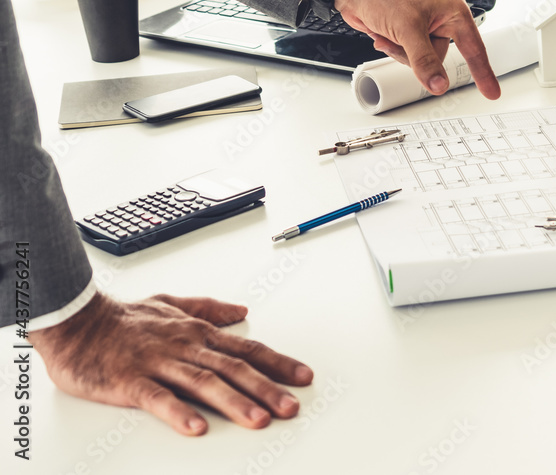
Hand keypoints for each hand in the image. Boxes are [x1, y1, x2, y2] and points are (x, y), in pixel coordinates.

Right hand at [29, 292, 312, 435]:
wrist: (76, 320)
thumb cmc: (123, 318)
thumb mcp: (172, 303)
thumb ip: (209, 307)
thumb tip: (242, 311)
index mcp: (197, 333)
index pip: (247, 349)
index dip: (278, 363)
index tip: (304, 378)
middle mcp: (185, 346)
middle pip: (233, 369)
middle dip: (266, 389)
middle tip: (291, 408)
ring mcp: (159, 363)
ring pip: (203, 383)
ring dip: (234, 402)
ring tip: (258, 421)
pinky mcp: (130, 381)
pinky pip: (157, 398)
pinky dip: (178, 412)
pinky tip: (197, 428)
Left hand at [335, 0, 500, 99]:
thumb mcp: (407, 29)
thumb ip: (425, 60)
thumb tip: (439, 84)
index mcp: (452, 9)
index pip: (474, 47)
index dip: (483, 72)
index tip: (492, 92)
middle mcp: (442, 17)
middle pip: (441, 57)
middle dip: (418, 55)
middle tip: (401, 39)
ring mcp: (425, 26)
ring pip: (423, 59)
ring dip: (402, 52)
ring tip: (389, 34)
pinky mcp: (409, 32)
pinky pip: (410, 55)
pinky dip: (395, 49)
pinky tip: (384, 35)